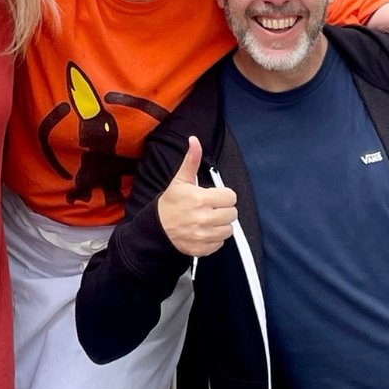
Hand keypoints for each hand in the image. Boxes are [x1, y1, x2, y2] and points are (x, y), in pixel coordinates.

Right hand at [156, 137, 236, 256]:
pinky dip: (214, 238)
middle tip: (211, 209)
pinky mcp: (203, 249)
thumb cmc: (170, 203)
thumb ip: (191, 160)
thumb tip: (194, 140)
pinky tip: (204, 231)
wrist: (156, 229)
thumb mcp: (180, 180)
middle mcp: (203, 218)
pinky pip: (220, 243)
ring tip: (209, 220)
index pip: (231, 197)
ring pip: (228, 230)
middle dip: (223, 210)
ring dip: (221, 225)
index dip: (224, 196)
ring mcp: (203, 235)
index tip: (215, 197)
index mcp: (200, 199)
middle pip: (232, 214)